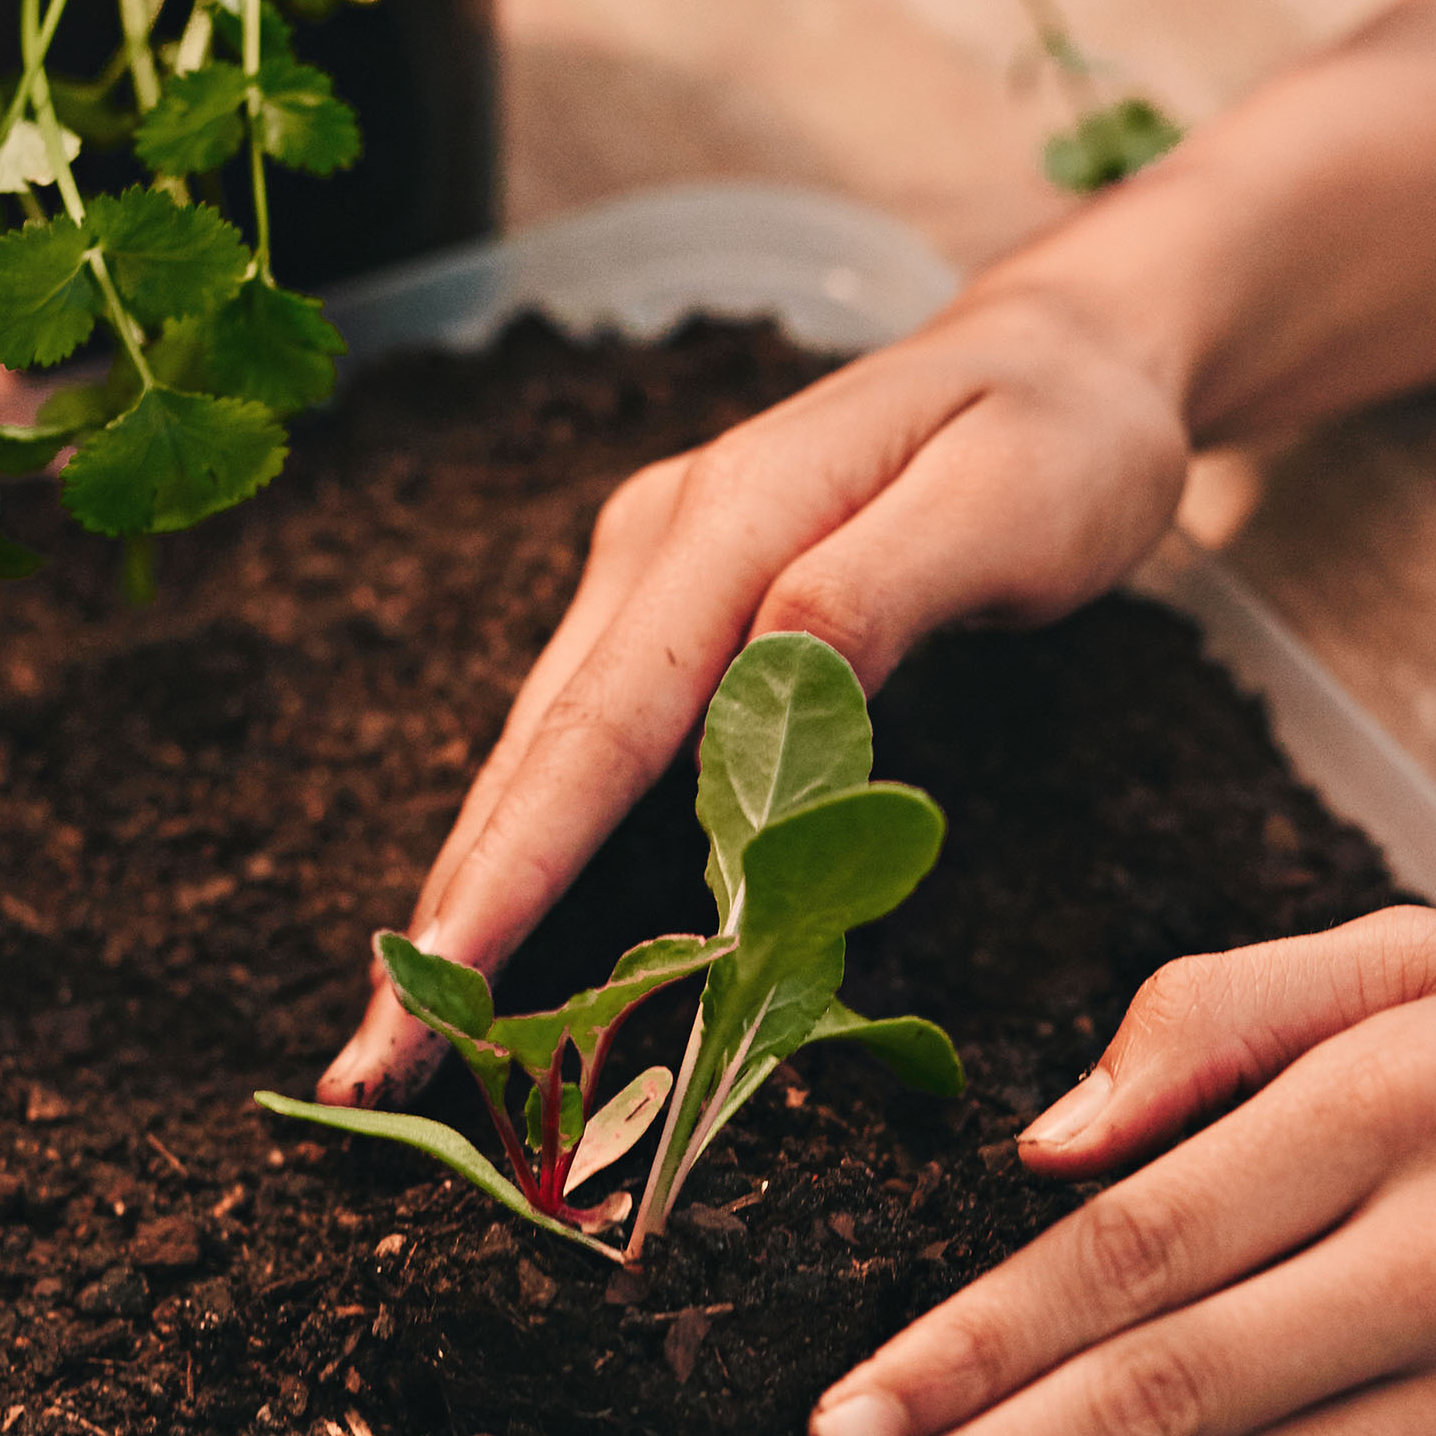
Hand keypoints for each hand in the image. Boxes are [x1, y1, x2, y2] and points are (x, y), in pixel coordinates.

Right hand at [316, 282, 1190, 1101]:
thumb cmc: (1059, 442)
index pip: (601, 723)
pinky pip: (588, 759)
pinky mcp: (675, 621)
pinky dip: (534, 860)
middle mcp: (655, 547)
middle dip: (450, 922)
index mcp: (726, 517)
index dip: (516, 862)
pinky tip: (492, 953)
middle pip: (534, 759)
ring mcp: (652, 581)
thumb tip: (762, 684)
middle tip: (371, 1076)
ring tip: (402, 1049)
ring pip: (540, 766)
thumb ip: (876, 591)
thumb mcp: (1007, 505)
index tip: (441, 980)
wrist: (1065, 360)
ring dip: (471, 904)